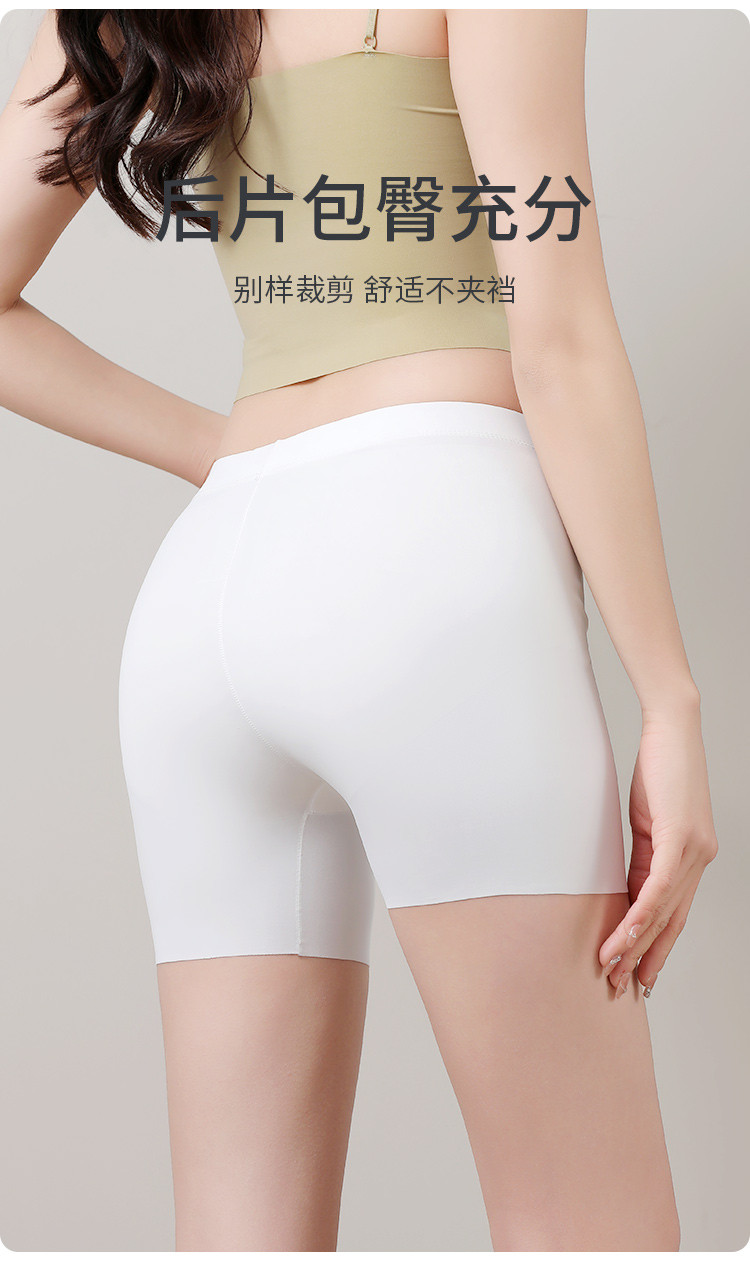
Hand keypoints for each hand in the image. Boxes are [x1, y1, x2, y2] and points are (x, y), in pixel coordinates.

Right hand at [598, 704, 717, 996]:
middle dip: (646, 957)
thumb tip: (626, 887)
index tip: (637, 972)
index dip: (655, 944)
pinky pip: (657, 888)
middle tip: (623, 987)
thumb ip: (641, 855)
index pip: (673, 911)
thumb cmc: (661, 765)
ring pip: (663, 912)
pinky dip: (639, 916)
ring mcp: (694, 850)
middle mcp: (700, 858)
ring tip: (612, 970)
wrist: (674, 727)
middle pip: (671, 921)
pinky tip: (623, 937)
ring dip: (635, 945)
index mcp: (693, 855)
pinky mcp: (680, 838)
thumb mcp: (646, 819)